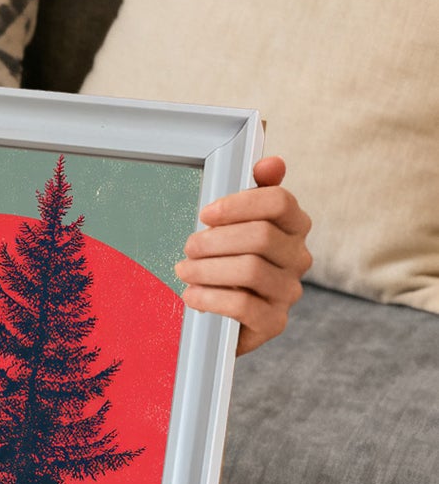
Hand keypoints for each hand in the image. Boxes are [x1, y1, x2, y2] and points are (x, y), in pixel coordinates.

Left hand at [174, 156, 312, 355]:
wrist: (223, 315)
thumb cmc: (227, 260)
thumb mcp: (235, 224)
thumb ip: (253, 191)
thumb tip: (272, 162)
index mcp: (294, 225)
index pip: (279, 201)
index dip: (238, 204)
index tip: (206, 213)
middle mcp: (299, 257)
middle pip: (261, 236)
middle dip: (215, 240)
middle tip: (189, 247)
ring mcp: (289, 291)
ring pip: (250, 271)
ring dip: (206, 269)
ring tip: (183, 270)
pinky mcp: (274, 322)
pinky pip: (243, 306)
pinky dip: (209, 298)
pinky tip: (190, 295)